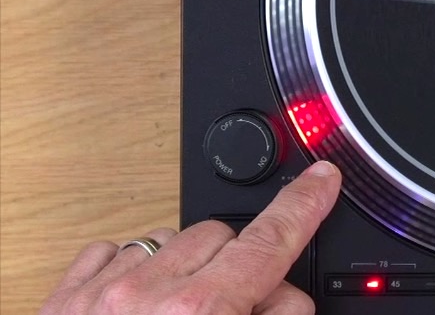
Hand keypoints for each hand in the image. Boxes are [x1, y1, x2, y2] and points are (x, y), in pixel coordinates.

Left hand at [42, 161, 341, 314]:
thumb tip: (286, 304)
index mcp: (202, 314)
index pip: (270, 241)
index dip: (304, 207)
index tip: (322, 183)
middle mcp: (149, 294)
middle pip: (227, 238)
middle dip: (242, 268)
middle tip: (243, 313)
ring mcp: (102, 293)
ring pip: (172, 239)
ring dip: (189, 268)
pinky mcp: (64, 300)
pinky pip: (114, 252)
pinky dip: (134, 271)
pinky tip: (141, 307)